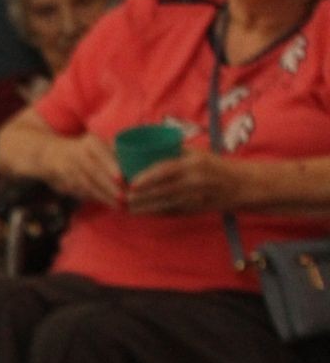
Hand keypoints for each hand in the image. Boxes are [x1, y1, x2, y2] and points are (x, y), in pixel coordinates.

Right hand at [43, 134, 123, 207]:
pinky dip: (94, 198)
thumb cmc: (84, 150)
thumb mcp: (98, 144)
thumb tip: (138, 162)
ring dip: (103, 196)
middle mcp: (76, 154)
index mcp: (90, 143)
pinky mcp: (63, 183)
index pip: (101, 154)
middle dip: (109, 187)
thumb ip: (115, 151)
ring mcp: (68, 170)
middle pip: (94, 172)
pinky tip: (107, 203)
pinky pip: (80, 192)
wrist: (50, 154)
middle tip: (124, 198)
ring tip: (119, 205)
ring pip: (87, 185)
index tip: (121, 179)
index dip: (110, 166)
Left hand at [125, 151, 240, 214]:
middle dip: (139, 195)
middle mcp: (195, 181)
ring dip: (143, 207)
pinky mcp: (194, 210)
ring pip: (163, 205)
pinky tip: (141, 212)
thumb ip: (173, 153)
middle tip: (121, 196)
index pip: (166, 171)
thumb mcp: (197, 154)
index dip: (146, 178)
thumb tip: (142, 149)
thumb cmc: (214, 166)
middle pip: (161, 190)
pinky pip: (170, 212)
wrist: (240, 185)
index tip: (130, 183)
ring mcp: (195, 198)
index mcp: (194, 164)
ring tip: (126, 206)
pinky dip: (154, 213)